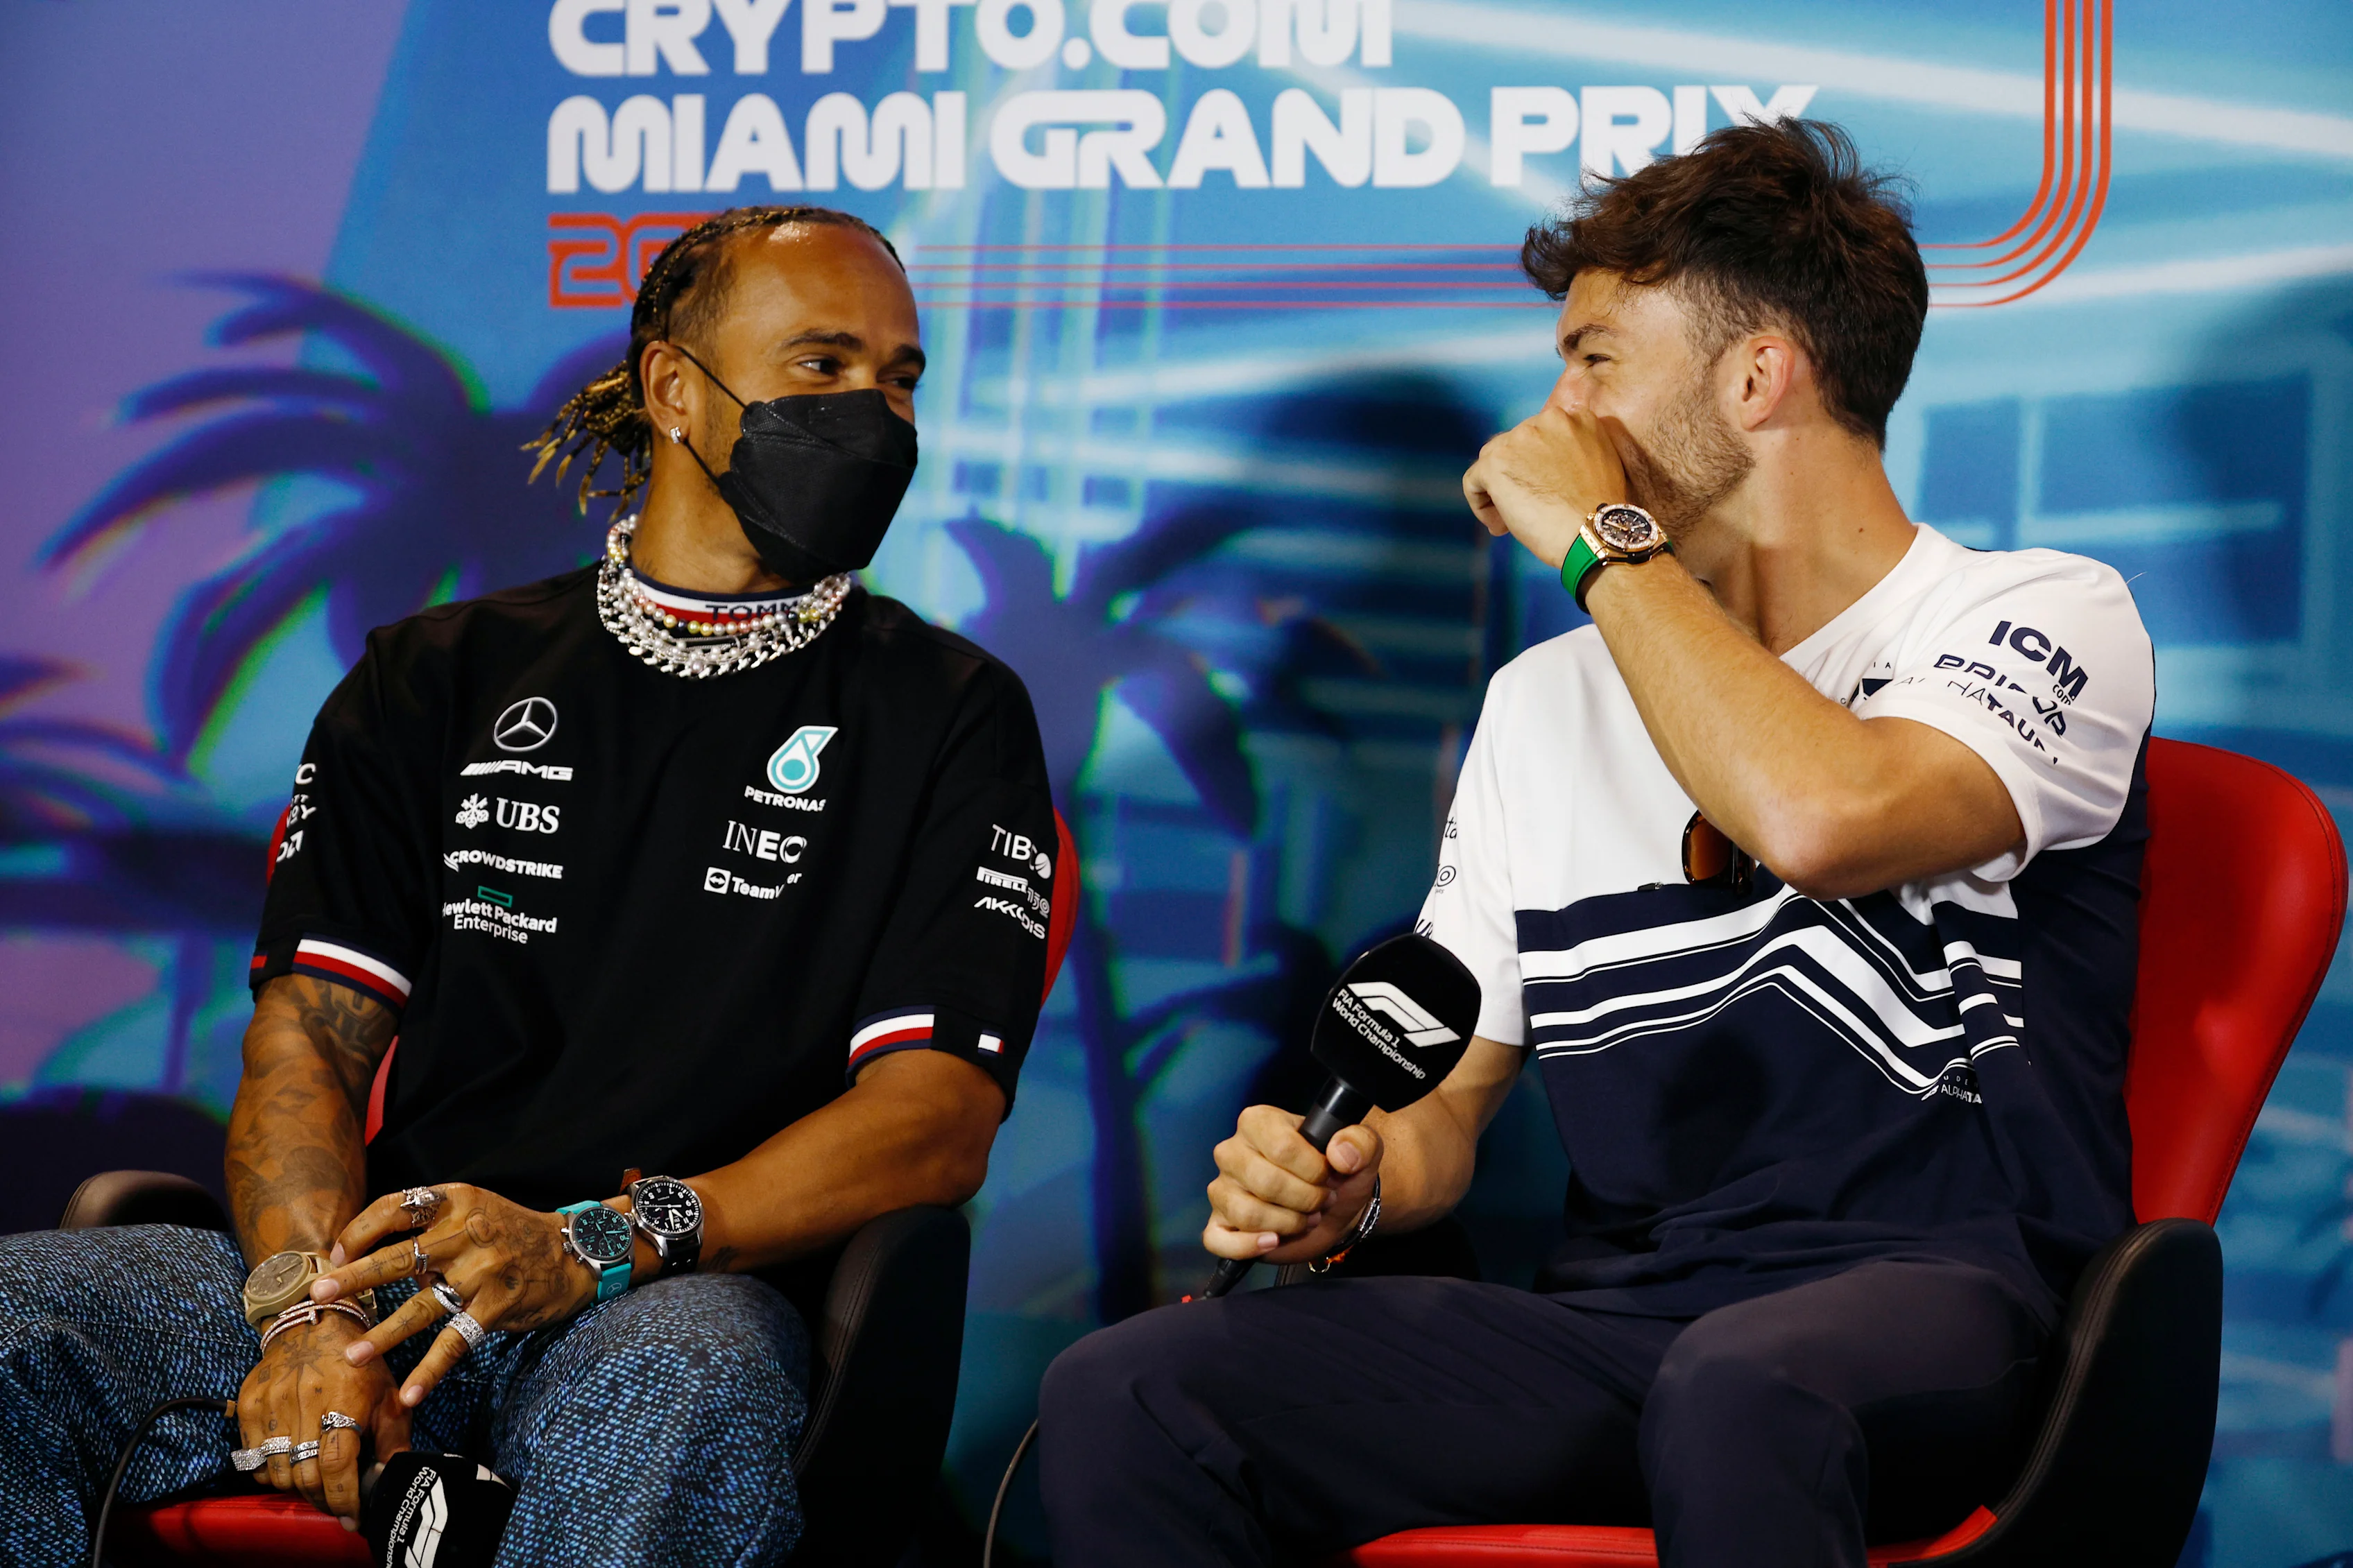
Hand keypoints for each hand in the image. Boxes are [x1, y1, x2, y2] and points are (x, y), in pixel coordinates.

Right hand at [235, 1314, 406, 1527]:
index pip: (337, 1467)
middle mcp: (305, 1404)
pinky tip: (289, 1464)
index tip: (352, 1518)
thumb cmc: (360, 1363)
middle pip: (305, 1476)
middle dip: (322, 1499)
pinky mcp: (248, 1405)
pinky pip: (253, 1458)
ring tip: (313, 1482)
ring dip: (296, 1487)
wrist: (314, 1323)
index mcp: (345, 1402)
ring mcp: (272, 1405)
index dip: (344, 1500)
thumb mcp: (388, 1395)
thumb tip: (396, 1478)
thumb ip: (394, 1439)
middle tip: (335, 1502)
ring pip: (277, 1473)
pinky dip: (270, 1471)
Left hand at [312, 1184, 598, 1408]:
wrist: (574, 1252)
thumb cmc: (513, 1232)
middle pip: (399, 1256)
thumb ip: (431, 1231)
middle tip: (320, 1294)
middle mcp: (469, 1232)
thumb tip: (376, 1264)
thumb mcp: (475, 1211)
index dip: (361, 1229)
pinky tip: (409, 1394)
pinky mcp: (496, 1305)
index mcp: (458, 1201)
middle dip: (355, 1278)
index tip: (338, 1252)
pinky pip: (455, 1342)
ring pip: (421, 1306)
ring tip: (351, 1355)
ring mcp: (483, 1271)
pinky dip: (430, 1372)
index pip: (396, 1207)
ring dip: (383, 1334)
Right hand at [1204, 1105, 1381, 1266]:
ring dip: (1288, 1224)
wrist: (1332, 1206)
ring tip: (1305, 1219)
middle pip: (1266, 1182)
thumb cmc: (1338, 1173)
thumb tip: (1341, 1154)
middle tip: (1322, 1202)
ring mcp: (1222, 1188)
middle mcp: (1232, 1151)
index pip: (1283, 1147)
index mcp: (1259, 1122)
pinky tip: (1273, 1241)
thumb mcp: (1362, 1151)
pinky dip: (1249, 1246)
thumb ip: (1360, 1142)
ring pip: (1247, 1213)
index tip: (1328, 1177)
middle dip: (1305, 1200)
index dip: (1314, 1171)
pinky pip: (1220, 1240)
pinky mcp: (1219, 1223)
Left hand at [1462, 404, 1629, 568]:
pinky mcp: (1496, 462)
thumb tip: (1536, 470)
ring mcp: (1520, 438)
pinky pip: (1472, 480)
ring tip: (1511, 522)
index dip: (1538, 466)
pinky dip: (1480, 504)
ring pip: (1491, 460)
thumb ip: (1572, 455)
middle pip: (1514, 446)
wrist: (1595, 533)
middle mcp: (1547, 420)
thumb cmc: (1600, 514)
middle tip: (1528, 510)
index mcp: (1577, 418)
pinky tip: (1499, 525)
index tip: (1547, 492)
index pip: (1541, 436)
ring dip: (1498, 490)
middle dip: (1517, 476)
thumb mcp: (1597, 468)